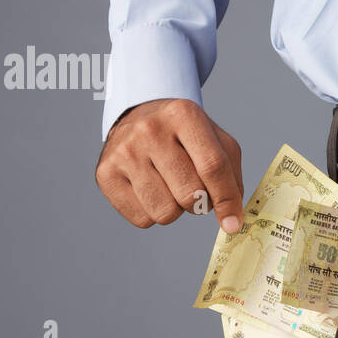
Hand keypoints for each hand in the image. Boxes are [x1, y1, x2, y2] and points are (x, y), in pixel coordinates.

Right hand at [95, 98, 243, 232]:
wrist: (138, 120)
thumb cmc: (183, 135)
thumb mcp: (215, 140)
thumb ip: (230, 176)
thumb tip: (232, 221)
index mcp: (183, 114)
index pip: (213, 166)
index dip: (227, 199)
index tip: (232, 223)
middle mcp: (150, 130)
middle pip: (190, 194)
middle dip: (200, 203)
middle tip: (195, 189)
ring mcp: (124, 151)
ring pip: (165, 212)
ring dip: (175, 210)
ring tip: (170, 187)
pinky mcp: (105, 173)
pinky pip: (141, 219)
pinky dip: (152, 214)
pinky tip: (150, 190)